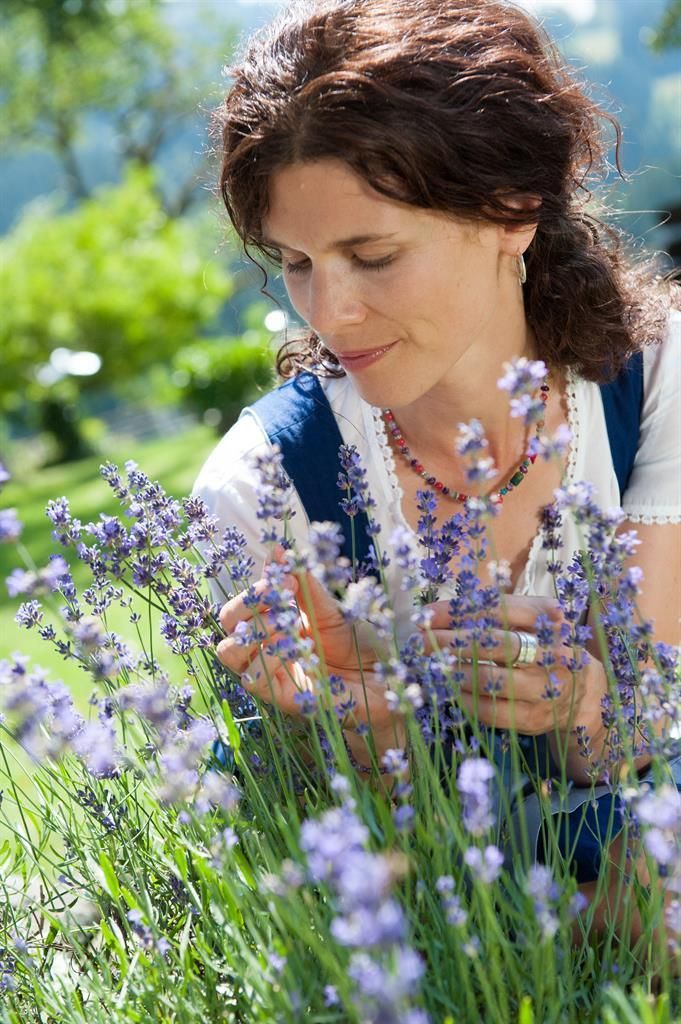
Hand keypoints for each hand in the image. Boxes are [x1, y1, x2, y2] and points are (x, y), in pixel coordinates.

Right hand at [215, 563, 401, 744]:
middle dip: (247, 602)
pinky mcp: (282, 697)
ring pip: (230, 651)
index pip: (242, 603)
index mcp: (273, 624)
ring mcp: (271, 673)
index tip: (286, 574)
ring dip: (253, 629)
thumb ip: (304, 584)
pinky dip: (267, 657)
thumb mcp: (330, 608)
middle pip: (228, 624)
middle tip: (282, 592)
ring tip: (286, 621)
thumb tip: (279, 550)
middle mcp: (265, 648)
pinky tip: (292, 647)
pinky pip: (254, 679)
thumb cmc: (358, 644)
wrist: (384, 680)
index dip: (256, 585)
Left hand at [420, 595, 606, 742]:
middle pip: (495, 643)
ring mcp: (545, 688)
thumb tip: (434, 613)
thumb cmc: (542, 646)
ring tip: (432, 666)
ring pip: (492, 679)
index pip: (498, 609)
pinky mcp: (535, 718)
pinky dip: (465, 700)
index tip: (426, 615)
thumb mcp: (529, 621)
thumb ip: (491, 612)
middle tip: (421, 642)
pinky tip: (449, 690)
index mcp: (549, 620)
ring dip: (454, 672)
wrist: (583, 692)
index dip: (458, 611)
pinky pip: (492, 711)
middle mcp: (552, 653)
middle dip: (452, 641)